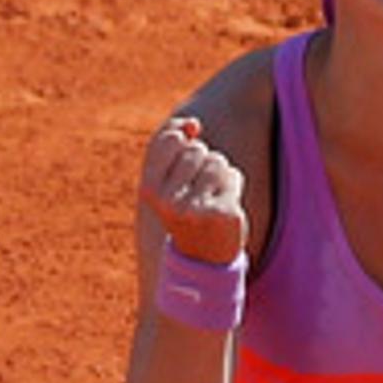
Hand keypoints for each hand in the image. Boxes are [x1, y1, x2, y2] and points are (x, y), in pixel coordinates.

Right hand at [141, 116, 246, 264]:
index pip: (171, 138)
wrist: (202, 258)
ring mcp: (197, 207)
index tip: (181, 169)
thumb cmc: (184, 209)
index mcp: (149, 190)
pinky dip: (233, 186)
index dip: (182, 144)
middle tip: (197, 194)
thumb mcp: (165, 177)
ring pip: (217, 161)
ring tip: (210, 199)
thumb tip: (192, 124)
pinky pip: (233, 175)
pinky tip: (225, 206)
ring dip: (219, 175)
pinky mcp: (223, 212)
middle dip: (202, 164)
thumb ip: (170, 143)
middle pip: (197, 150)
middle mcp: (169, 200)